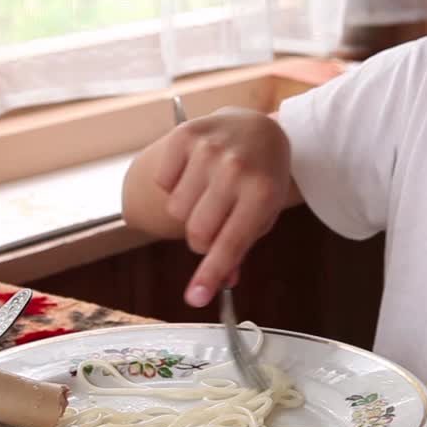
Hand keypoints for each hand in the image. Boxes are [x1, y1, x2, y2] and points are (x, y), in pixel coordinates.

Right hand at [154, 108, 290, 306]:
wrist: (258, 127)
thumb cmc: (261, 178)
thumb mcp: (263, 212)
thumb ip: (240, 246)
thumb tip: (220, 283)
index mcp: (262, 193)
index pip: (230, 244)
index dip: (210, 274)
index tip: (195, 298)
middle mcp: (235, 169)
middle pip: (197, 233)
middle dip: (202, 240)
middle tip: (214, 223)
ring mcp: (208, 150)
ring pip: (176, 210)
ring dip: (189, 210)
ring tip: (208, 191)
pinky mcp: (185, 135)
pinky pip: (163, 182)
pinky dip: (174, 184)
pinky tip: (195, 172)